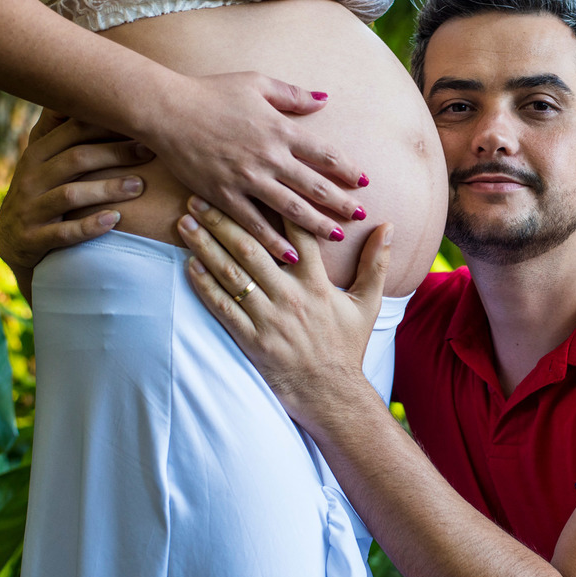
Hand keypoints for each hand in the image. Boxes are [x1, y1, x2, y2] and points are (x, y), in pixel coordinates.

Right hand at [0, 111, 153, 274]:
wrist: (12, 243)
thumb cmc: (44, 193)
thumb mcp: (48, 162)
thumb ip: (67, 134)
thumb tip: (99, 92)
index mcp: (37, 154)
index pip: (72, 132)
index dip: (107, 125)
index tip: (143, 123)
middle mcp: (30, 178)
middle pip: (76, 159)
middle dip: (114, 153)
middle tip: (149, 151)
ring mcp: (29, 209)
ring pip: (70, 194)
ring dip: (107, 189)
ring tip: (139, 186)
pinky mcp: (32, 239)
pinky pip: (63, 233)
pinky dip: (90, 226)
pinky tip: (115, 220)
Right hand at [147, 72, 369, 264]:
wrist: (166, 110)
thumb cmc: (212, 92)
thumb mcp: (257, 83)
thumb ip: (293, 95)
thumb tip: (324, 99)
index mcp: (280, 130)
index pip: (325, 154)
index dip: (348, 169)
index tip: (364, 181)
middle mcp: (269, 158)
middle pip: (315, 186)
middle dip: (342, 203)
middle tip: (360, 216)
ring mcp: (247, 179)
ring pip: (291, 208)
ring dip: (317, 225)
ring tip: (336, 235)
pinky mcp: (224, 195)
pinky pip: (254, 224)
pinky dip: (274, 242)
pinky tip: (291, 255)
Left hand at [176, 195, 391, 428]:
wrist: (331, 394)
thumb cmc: (348, 346)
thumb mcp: (369, 303)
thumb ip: (377, 263)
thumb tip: (389, 225)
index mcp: (318, 284)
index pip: (296, 235)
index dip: (275, 206)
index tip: (254, 182)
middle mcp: (291, 297)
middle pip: (252, 248)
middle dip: (223, 219)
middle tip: (201, 195)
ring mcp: (269, 318)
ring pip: (232, 274)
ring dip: (206, 245)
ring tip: (186, 222)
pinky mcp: (250, 340)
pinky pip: (222, 307)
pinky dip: (204, 285)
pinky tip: (189, 264)